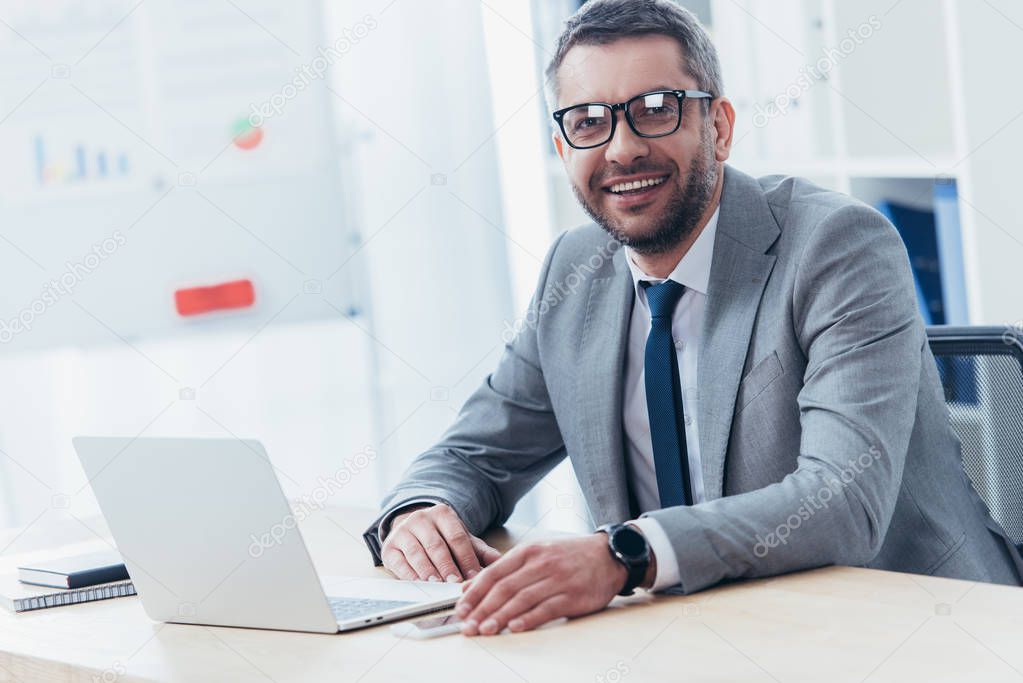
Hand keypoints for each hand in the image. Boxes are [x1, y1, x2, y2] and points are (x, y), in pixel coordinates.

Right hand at [381, 503, 501, 581]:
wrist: (412, 529)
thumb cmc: (442, 538)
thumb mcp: (461, 539)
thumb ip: (480, 551)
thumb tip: (500, 561)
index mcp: (443, 514)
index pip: (457, 537)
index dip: (466, 558)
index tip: (474, 577)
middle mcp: (421, 519)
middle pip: (436, 545)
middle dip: (447, 566)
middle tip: (456, 583)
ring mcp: (403, 531)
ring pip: (417, 553)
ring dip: (428, 571)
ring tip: (438, 585)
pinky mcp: (389, 547)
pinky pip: (399, 562)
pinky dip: (409, 575)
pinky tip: (419, 585)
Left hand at [454, 534, 627, 635]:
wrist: (609, 555)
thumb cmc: (569, 556)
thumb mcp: (536, 553)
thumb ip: (504, 569)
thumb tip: (470, 585)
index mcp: (528, 551)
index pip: (494, 573)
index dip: (475, 593)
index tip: (460, 609)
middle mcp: (541, 563)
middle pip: (504, 588)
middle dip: (482, 609)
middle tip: (467, 626)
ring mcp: (557, 579)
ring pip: (522, 599)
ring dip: (500, 617)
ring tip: (485, 630)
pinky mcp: (573, 595)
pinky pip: (546, 609)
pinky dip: (528, 619)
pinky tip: (515, 627)